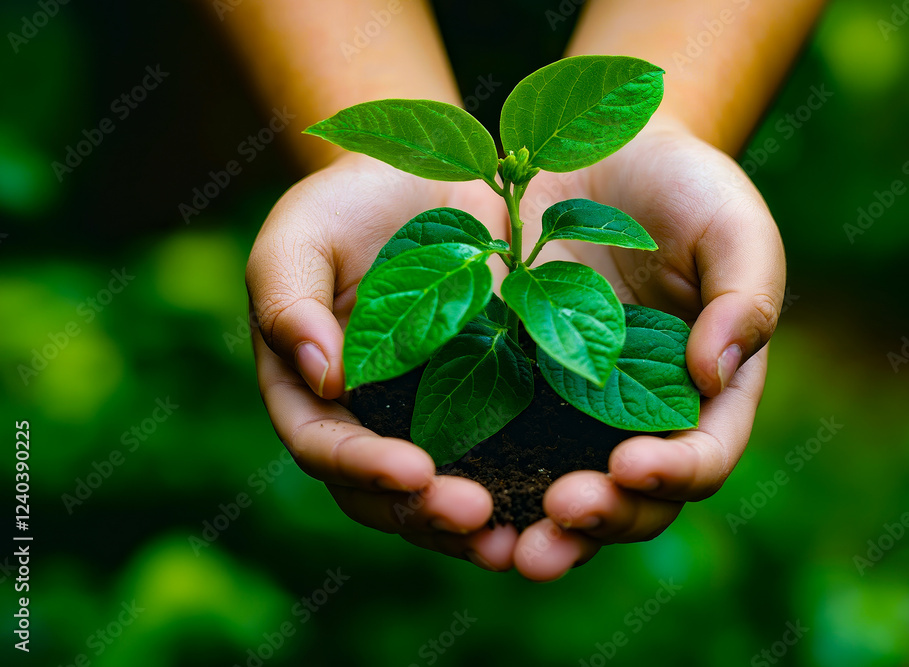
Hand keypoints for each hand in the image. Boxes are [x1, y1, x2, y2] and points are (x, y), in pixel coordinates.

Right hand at [247, 153, 518, 570]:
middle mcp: (372, 422)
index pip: (325, 446)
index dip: (363, 466)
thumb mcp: (304, 229)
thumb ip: (287, 296)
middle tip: (477, 516)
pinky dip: (528, 496)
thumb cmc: (358, 199)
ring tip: (519, 539)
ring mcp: (435, 423)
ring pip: (446, 499)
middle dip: (428, 513)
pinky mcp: (496, 413)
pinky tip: (564, 507)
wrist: (442, 176)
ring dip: (478, 529)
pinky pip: (510, 468)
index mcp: (313, 390)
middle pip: (387, 495)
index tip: (413, 470)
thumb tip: (321, 377)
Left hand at [509, 118, 784, 580]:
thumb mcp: (731, 225)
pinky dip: (483, 480)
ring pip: (563, 493)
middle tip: (559, 517)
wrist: (598, 150)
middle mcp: (640, 419)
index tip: (633, 463)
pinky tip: (445, 489)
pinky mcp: (513, 392)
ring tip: (504, 542)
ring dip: (537, 527)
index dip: (676, 472)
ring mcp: (573, 413)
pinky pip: (500, 450)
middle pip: (632, 500)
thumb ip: (745, 297)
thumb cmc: (680, 186)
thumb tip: (714, 377)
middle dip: (601, 519)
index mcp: (705, 395)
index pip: (703, 456)